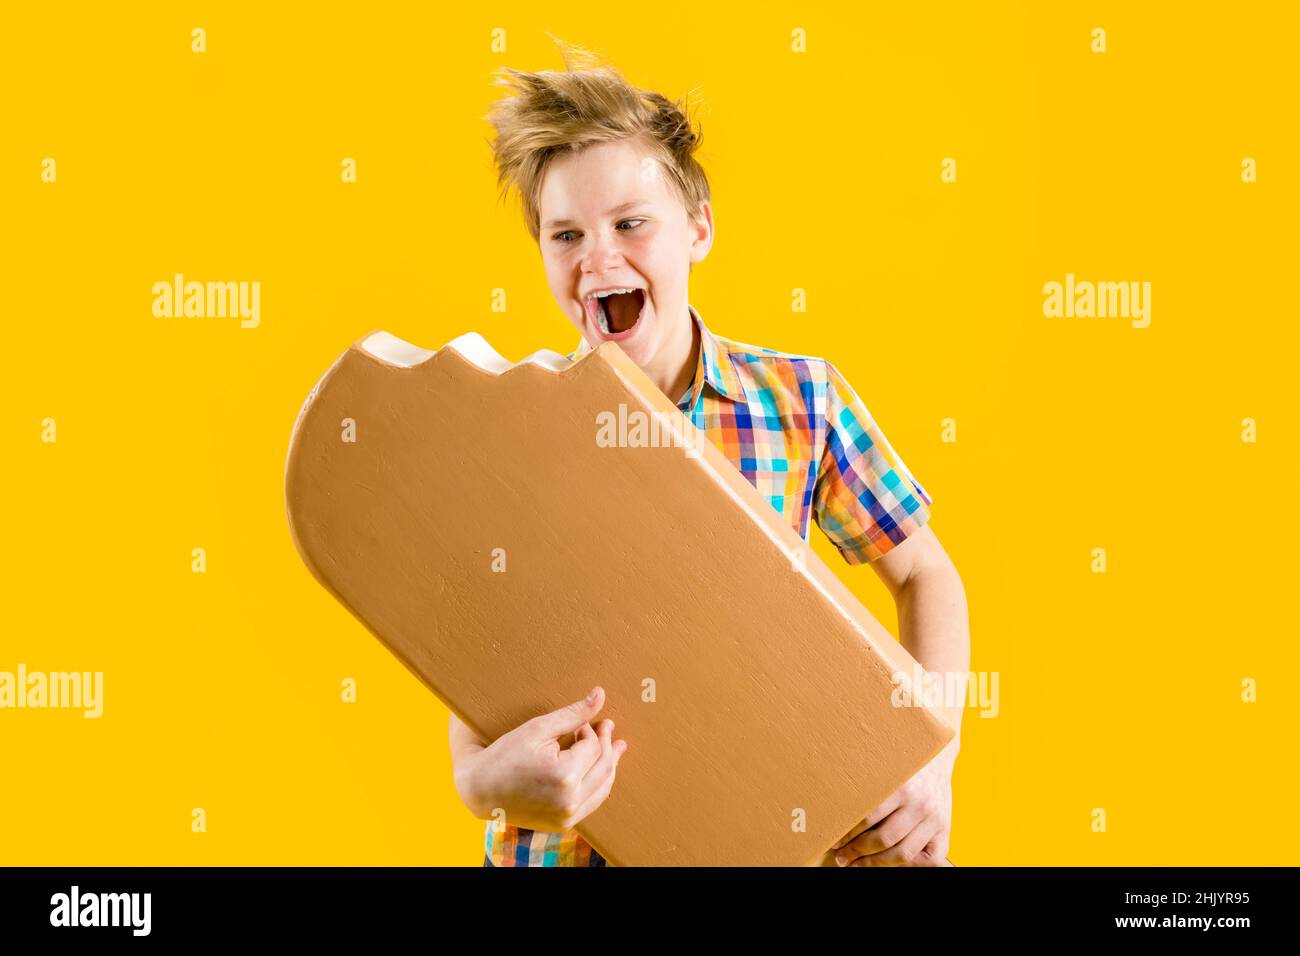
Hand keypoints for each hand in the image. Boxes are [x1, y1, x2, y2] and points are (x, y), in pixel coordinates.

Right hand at [458, 686, 627, 832]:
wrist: (480, 789)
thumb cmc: (506, 755)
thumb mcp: (539, 728)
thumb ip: (574, 714)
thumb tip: (600, 695)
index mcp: (564, 775)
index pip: (593, 747)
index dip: (591, 731)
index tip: (583, 723)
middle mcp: (569, 801)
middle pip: (604, 767)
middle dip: (607, 744)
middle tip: (608, 726)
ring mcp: (567, 817)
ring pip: (603, 787)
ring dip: (610, 765)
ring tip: (615, 746)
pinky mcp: (563, 825)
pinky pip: (592, 803)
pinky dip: (599, 784)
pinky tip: (601, 769)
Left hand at [830, 749, 954, 865]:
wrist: (936, 756)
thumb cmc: (903, 764)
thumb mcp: (884, 768)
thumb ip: (865, 786)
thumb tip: (835, 807)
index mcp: (902, 786)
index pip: (869, 818)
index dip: (849, 834)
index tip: (835, 841)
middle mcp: (920, 804)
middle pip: (884, 839)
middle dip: (858, 851)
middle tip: (841, 857)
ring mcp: (935, 819)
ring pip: (903, 853)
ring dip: (876, 863)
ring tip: (857, 864)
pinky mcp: (946, 830)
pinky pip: (930, 860)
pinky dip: (910, 867)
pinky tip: (892, 864)